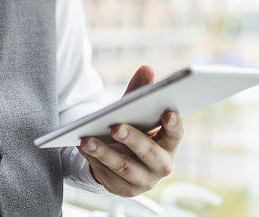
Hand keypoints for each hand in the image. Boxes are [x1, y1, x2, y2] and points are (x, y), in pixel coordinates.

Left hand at [77, 65, 183, 196]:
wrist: (121, 158)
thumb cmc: (133, 129)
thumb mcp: (135, 111)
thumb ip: (140, 92)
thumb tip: (146, 68)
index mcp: (169, 142)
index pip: (176, 134)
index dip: (174, 125)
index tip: (168, 113)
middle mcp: (162, 164)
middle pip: (149, 153)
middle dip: (132, 139)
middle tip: (115, 127)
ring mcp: (144, 180)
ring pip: (124, 167)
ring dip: (104, 153)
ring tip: (85, 139)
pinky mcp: (125, 189)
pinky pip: (109, 177)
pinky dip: (94, 162)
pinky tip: (82, 148)